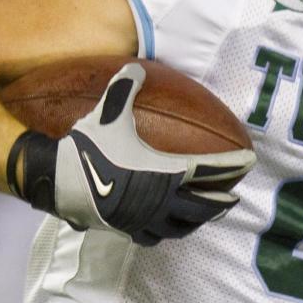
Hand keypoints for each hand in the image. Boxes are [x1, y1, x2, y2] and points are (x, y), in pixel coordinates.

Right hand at [11, 63, 255, 244]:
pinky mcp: (124, 229)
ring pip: (181, 227)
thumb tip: (136, 65)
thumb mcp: (109, 111)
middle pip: (203, 206)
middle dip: (221, 201)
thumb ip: (126, 87)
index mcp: (162, 172)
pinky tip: (165, 226)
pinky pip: (153, 237)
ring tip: (205, 215)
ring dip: (197, 220)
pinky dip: (165, 232)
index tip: (249, 162)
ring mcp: (142, 219)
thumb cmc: (85, 144)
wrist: (53, 178)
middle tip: (233, 195)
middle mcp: (158, 200)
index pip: (209, 169)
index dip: (232, 165)